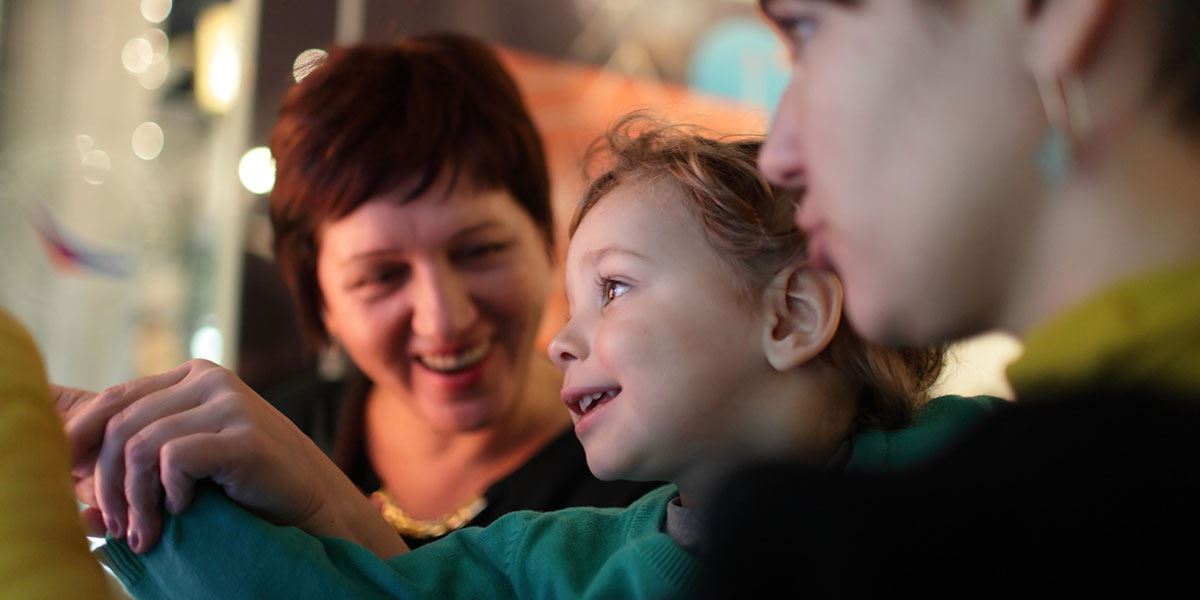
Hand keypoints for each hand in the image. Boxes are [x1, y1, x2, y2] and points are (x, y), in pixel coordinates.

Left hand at [55, 359, 402, 555]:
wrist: (316, 506)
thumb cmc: (249, 486)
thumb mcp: (189, 461)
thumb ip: (141, 457)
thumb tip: (75, 482)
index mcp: (195, 375)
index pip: (115, 398)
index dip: (82, 440)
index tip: (74, 485)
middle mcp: (211, 378)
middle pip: (121, 424)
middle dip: (107, 484)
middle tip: (119, 528)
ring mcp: (231, 403)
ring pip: (140, 445)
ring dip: (134, 500)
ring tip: (146, 533)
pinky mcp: (245, 436)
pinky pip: (174, 459)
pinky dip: (168, 493)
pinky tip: (185, 510)